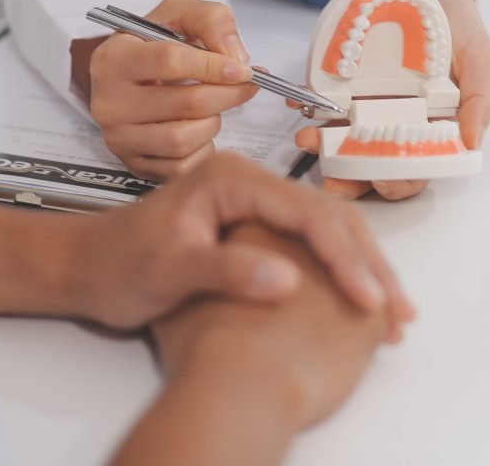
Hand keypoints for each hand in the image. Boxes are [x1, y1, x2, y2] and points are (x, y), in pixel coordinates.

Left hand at [70, 152, 413, 334]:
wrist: (90, 264)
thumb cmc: (120, 264)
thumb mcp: (166, 271)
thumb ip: (225, 271)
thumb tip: (289, 283)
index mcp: (233, 180)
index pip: (306, 214)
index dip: (343, 258)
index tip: (369, 300)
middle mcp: (254, 180)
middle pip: (329, 216)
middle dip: (368, 263)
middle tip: (399, 310)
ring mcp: (260, 198)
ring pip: (330, 226)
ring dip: (364, 267)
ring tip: (392, 310)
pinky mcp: (261, 220)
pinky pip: (314, 239)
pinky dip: (342, 268)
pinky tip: (360, 294)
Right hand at [83, 0, 257, 179]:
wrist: (134, 74)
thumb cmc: (158, 42)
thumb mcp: (182, 13)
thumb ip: (212, 21)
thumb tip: (235, 57)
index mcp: (114, 58)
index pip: (170, 61)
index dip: (214, 65)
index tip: (243, 69)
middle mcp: (109, 101)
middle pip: (186, 103)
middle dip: (228, 93)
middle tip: (246, 85)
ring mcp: (119, 137)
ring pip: (184, 138)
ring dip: (213, 122)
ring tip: (212, 105)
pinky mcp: (133, 163)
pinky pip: (182, 166)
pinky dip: (202, 149)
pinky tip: (199, 128)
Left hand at [295, 0, 489, 201]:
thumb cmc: (460, 24)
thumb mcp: (480, 59)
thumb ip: (480, 101)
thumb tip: (471, 143)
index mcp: (431, 126)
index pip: (414, 169)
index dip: (398, 183)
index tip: (381, 184)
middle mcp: (398, 119)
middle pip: (373, 162)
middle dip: (351, 175)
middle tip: (332, 178)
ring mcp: (370, 100)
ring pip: (344, 136)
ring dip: (322, 145)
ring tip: (308, 139)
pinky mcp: (347, 78)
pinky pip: (325, 97)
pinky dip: (309, 105)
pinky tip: (300, 104)